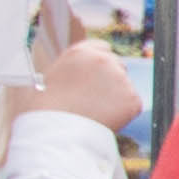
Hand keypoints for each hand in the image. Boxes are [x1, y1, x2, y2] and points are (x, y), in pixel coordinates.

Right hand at [20, 41, 137, 131]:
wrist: (56, 131)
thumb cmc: (45, 109)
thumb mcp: (52, 77)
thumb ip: (72, 69)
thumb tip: (81, 74)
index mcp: (81, 52)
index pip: (102, 47)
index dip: (100, 61)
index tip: (97, 73)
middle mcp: (104, 60)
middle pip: (117, 64)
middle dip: (109, 79)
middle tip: (95, 98)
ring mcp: (120, 79)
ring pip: (124, 86)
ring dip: (115, 96)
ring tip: (94, 111)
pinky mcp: (132, 98)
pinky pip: (132, 104)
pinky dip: (123, 112)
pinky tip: (104, 119)